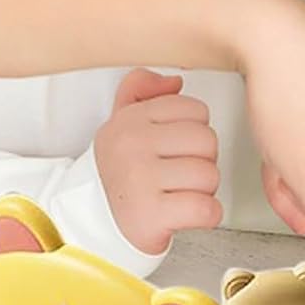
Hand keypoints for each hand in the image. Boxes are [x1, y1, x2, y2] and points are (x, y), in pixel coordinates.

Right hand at [94, 69, 221, 254]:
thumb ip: (141, 90)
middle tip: (179, 175)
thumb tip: (174, 81)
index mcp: (129, 120)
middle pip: (207, 141)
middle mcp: (131, 145)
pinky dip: (206, 216)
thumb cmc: (120, 174)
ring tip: (178, 194)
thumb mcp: (121, 123)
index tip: (175, 149)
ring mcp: (139, 179)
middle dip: (202, 162)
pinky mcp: (151, 215)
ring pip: (210, 175)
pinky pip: (207, 209)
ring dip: (203, 191)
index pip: (195, 110)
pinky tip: (186, 214)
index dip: (194, 133)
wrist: (94, 224)